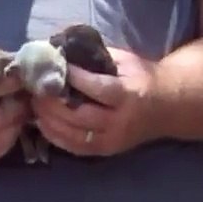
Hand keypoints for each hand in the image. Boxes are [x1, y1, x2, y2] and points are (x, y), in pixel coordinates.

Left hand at [31, 46, 159, 156]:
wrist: (168, 107)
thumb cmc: (143, 77)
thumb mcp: (126, 61)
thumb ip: (96, 56)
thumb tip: (62, 50)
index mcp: (129, 95)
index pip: (97, 88)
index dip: (73, 78)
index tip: (53, 66)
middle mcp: (120, 121)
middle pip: (80, 115)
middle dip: (53, 103)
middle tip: (35, 88)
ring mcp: (113, 140)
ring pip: (74, 135)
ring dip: (49, 120)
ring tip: (34, 104)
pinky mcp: (106, 151)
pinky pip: (76, 148)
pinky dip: (56, 136)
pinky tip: (43, 123)